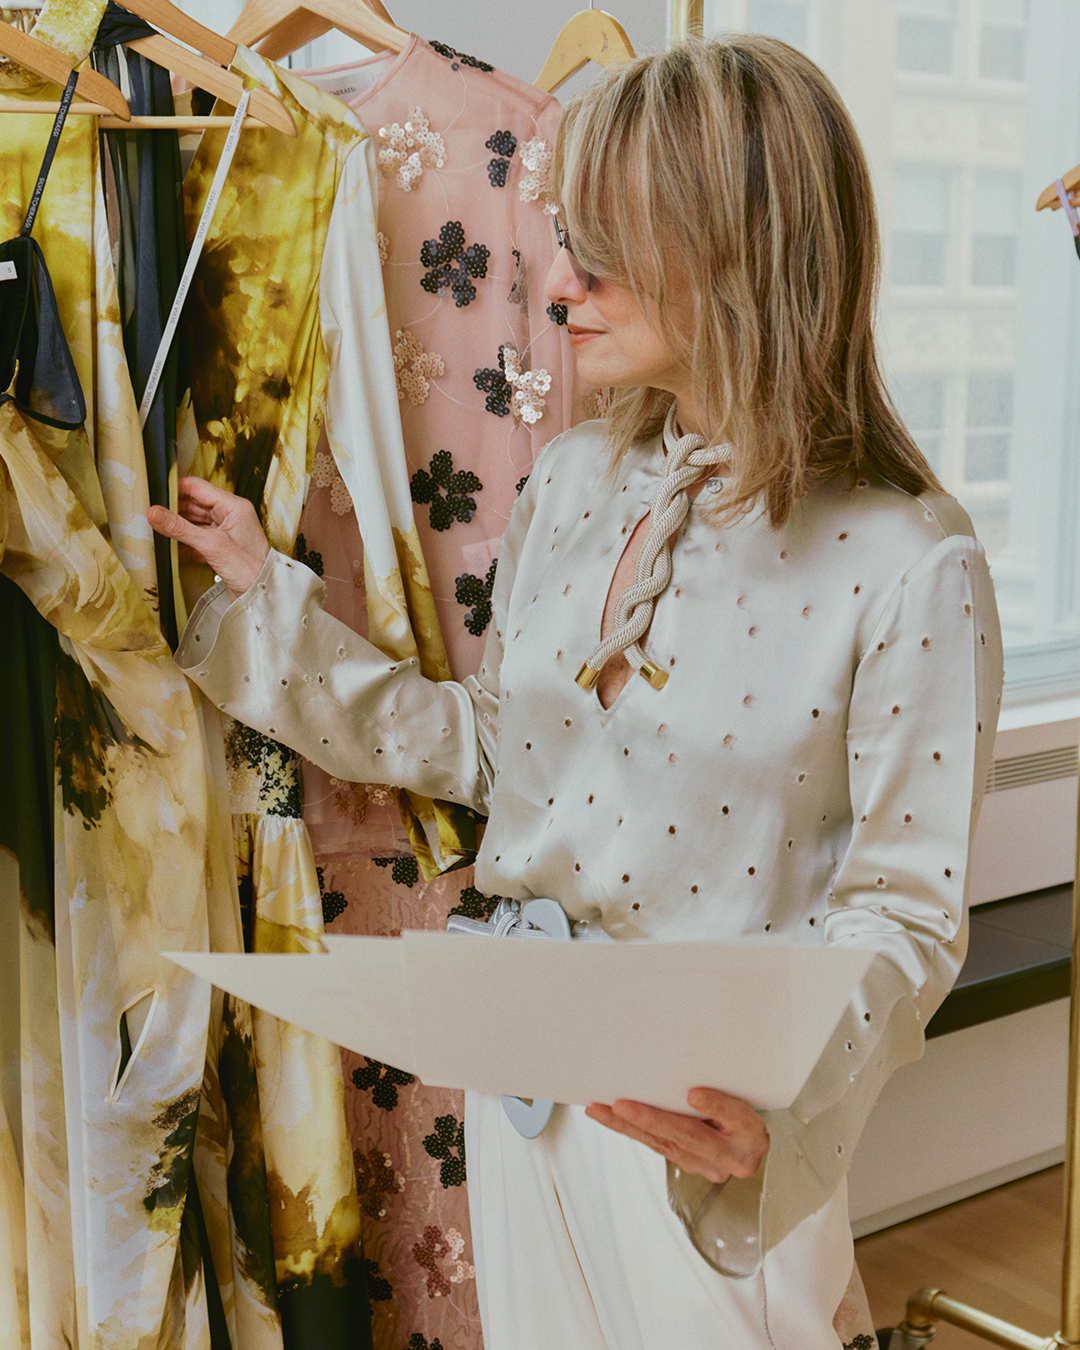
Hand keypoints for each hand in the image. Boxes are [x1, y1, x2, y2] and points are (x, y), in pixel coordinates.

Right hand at [149, 478, 269, 600]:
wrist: (263, 597)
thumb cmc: (250, 569)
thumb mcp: (211, 545)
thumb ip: (180, 528)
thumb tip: (153, 512)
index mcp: (233, 506)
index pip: (198, 488)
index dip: (175, 489)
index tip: (153, 494)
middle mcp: (230, 516)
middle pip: (193, 504)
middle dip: (172, 509)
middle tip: (149, 514)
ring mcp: (224, 533)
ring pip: (193, 522)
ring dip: (176, 526)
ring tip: (154, 528)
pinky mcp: (220, 550)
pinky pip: (196, 539)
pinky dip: (183, 542)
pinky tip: (168, 545)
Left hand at [585, 1087, 768, 1184]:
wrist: (749, 1139)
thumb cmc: (743, 1105)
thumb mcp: (745, 1093)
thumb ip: (723, 1086)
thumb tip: (692, 1071)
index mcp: (752, 1134)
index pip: (736, 1117)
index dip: (715, 1105)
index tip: (694, 1094)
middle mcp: (732, 1156)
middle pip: (690, 1136)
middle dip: (652, 1120)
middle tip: (622, 1105)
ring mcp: (708, 1165)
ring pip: (664, 1144)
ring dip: (628, 1126)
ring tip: (600, 1109)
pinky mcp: (687, 1164)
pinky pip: (655, 1145)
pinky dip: (630, 1129)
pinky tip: (608, 1117)